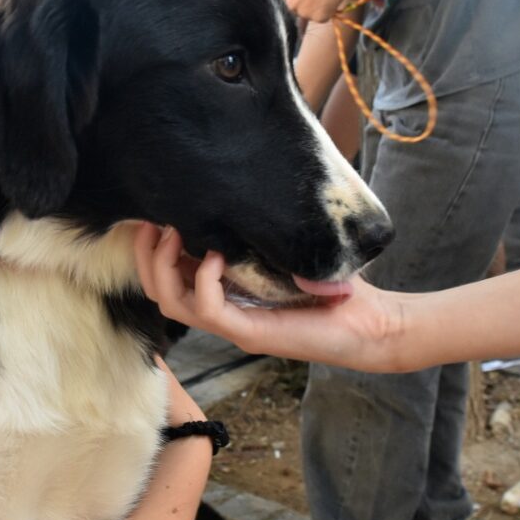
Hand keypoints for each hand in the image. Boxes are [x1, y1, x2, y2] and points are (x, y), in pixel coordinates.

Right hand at [132, 222, 406, 371]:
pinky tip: (216, 255)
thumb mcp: (293, 248)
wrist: (374, 324)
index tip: (155, 212)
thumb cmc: (337, 286)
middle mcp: (224, 313)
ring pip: (172, 303)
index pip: (170, 277)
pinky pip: (207, 309)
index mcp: (227, 295)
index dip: (153, 248)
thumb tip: (247, 185)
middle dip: (145, 255)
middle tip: (150, 221)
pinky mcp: (251, 334)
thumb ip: (266, 230)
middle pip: (158, 292)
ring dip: (164, 265)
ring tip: (172, 234)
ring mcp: (234, 326)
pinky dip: (204, 279)